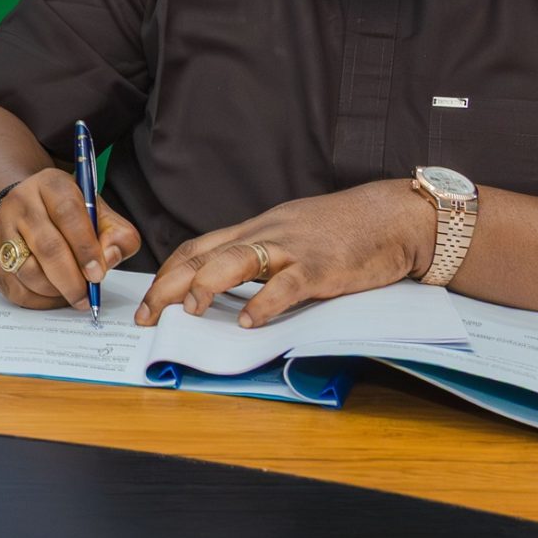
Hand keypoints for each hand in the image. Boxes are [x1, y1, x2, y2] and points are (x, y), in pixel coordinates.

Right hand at [0, 168, 142, 310]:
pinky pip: (15, 288)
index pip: (68, 213)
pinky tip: (54, 296)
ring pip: (28, 271)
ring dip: (55, 291)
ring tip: (72, 294)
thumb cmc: (69, 214)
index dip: (85, 248)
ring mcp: (2, 228)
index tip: (98, 274)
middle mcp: (22, 202)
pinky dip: (39, 300)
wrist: (25, 209)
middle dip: (72, 279)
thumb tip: (109, 258)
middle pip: (47, 246)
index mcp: (51, 185)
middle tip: (87, 297)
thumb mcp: (98, 212)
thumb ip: (116, 234)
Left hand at [134, 180, 433, 328]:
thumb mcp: (289, 235)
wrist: (390, 216)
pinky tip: (250, 320)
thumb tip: (229, 286)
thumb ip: (260, 257)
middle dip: (169, 285)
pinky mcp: (322, 267)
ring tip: (187, 311)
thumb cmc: (341, 230)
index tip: (148, 299)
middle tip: (147, 316)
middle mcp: (265, 235)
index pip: (197, 247)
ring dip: (207, 285)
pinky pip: (288, 284)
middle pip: (204, 255)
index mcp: (255, 230)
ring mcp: (292, 249)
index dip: (167, 272)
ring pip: (237, 260)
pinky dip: (266, 302)